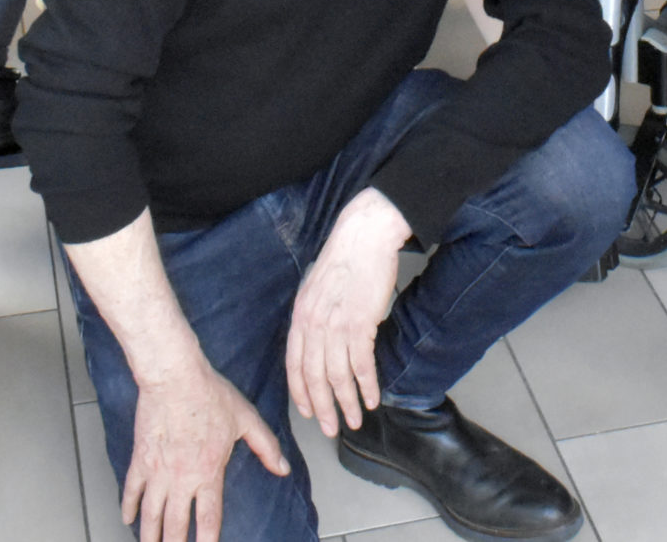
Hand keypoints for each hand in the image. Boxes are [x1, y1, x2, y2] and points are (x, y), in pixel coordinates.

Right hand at [123, 353, 289, 541]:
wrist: (175, 378)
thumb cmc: (209, 394)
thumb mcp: (246, 419)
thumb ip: (266, 446)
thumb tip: (282, 468)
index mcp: (209, 473)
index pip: (209, 519)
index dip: (208, 541)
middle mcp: (182, 478)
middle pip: (176, 525)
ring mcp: (158, 471)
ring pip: (151, 514)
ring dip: (151, 535)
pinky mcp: (140, 459)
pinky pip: (132, 490)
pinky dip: (128, 507)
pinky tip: (127, 519)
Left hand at [285, 189, 409, 436]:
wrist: (365, 237)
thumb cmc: (346, 260)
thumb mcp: (318, 289)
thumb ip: (315, 317)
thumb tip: (321, 342)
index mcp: (300, 316)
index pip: (293, 364)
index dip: (300, 392)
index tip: (307, 411)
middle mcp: (313, 324)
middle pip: (314, 377)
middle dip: (323, 408)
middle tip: (330, 429)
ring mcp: (336, 326)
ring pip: (337, 376)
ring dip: (347, 403)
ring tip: (355, 420)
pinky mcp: (360, 324)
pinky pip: (361, 365)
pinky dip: (367, 386)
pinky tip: (372, 398)